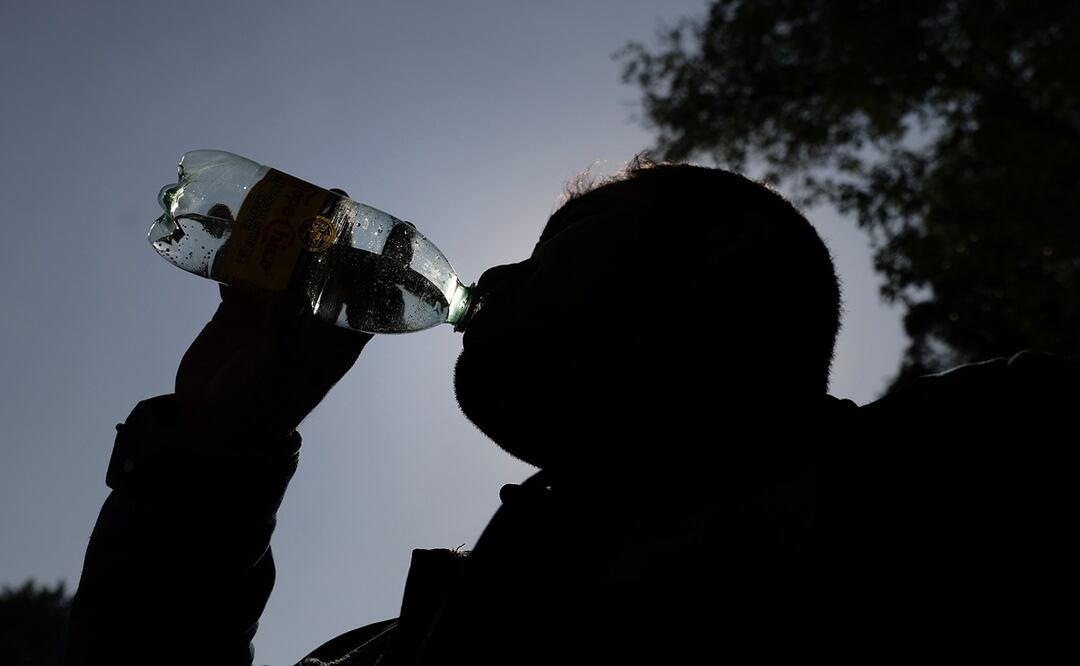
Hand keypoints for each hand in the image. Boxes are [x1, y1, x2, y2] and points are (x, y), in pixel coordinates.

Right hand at [175, 196, 371, 442]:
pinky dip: (232, 247)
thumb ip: (284, 333)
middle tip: (337, 197)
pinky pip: (240, 272)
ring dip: (286, 233)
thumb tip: (290, 295)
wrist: (210, 431)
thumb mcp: (278, 372)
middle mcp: (311, 320)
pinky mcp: (240, 312)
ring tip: (288, 196)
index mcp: (336, 339)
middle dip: (336, 234)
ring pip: (287, 264)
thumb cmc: (258, 408)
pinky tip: (223, 218)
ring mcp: (275, 313)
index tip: (402, 230)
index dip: (389, 266)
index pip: (374, 296)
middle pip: (331, 269)